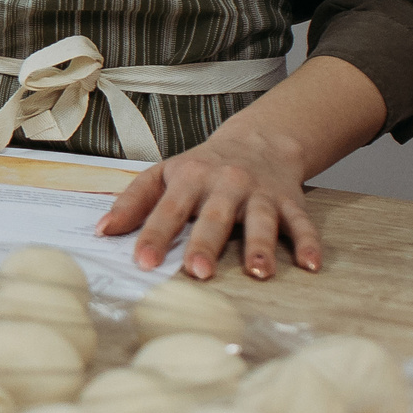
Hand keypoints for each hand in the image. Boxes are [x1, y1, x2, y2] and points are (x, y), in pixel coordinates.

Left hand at [95, 56, 385, 278]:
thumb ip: (133, 201)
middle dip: (206, 244)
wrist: (258, 140)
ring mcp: (260, 193)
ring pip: (261, 220)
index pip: (167, 209)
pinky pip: (302, 223)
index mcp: (190, 177)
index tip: (143, 263)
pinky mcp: (290, 201)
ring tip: (258, 272)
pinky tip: (311, 265)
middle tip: (197, 273)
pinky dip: (309, 243)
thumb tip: (102, 231)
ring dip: (260, 246)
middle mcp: (225, 184)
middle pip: (214, 216)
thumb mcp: (164, 174)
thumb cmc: (202, 167)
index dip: (155, 235)